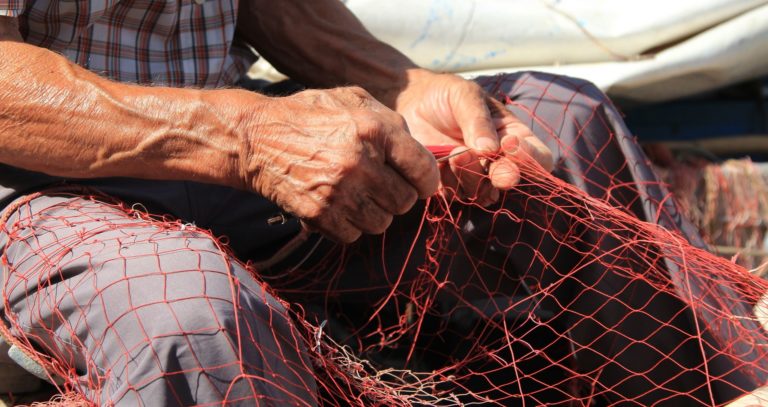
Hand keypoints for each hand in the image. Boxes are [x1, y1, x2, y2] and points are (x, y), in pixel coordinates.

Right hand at [241, 87, 438, 242]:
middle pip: (405, 202)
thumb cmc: (308, 116)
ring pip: (381, 223)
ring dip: (373, 213)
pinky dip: (348, 225)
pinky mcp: (319, 214)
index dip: (426, 181)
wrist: (255, 138)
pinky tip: (336, 205)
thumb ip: (389, 120)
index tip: (420, 184)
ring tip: (355, 194)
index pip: (424, 170)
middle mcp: (360, 162)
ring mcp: (339, 191)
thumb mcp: (352, 99)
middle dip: (396, 196)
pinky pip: (353, 235)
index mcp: (374, 130)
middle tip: (379, 186)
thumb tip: (419, 151)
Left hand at [394, 70, 553, 205]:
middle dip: (503, 175)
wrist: (411, 102)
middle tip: (485, 157)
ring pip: (484, 194)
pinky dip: (449, 182)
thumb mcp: (465, 95)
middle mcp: (498, 161)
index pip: (539, 158)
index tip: (509, 143)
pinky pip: (457, 197)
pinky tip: (440, 161)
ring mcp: (475, 177)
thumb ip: (478, 119)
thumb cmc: (445, 95)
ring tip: (454, 152)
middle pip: (512, 181)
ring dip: (471, 176)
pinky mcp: (450, 186)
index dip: (530, 158)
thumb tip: (490, 149)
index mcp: (513, 136)